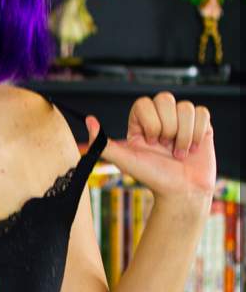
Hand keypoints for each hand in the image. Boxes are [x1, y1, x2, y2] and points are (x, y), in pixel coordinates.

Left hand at [84, 92, 216, 202]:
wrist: (181, 192)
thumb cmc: (153, 178)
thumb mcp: (125, 161)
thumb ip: (104, 143)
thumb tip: (89, 121)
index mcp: (141, 122)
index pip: (143, 103)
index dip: (150, 122)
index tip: (151, 143)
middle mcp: (161, 118)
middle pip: (165, 98)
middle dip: (167, 128)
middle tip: (165, 148)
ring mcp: (181, 120)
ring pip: (186, 107)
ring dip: (183, 135)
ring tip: (179, 153)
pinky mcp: (200, 125)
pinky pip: (202, 112)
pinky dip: (198, 133)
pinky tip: (192, 148)